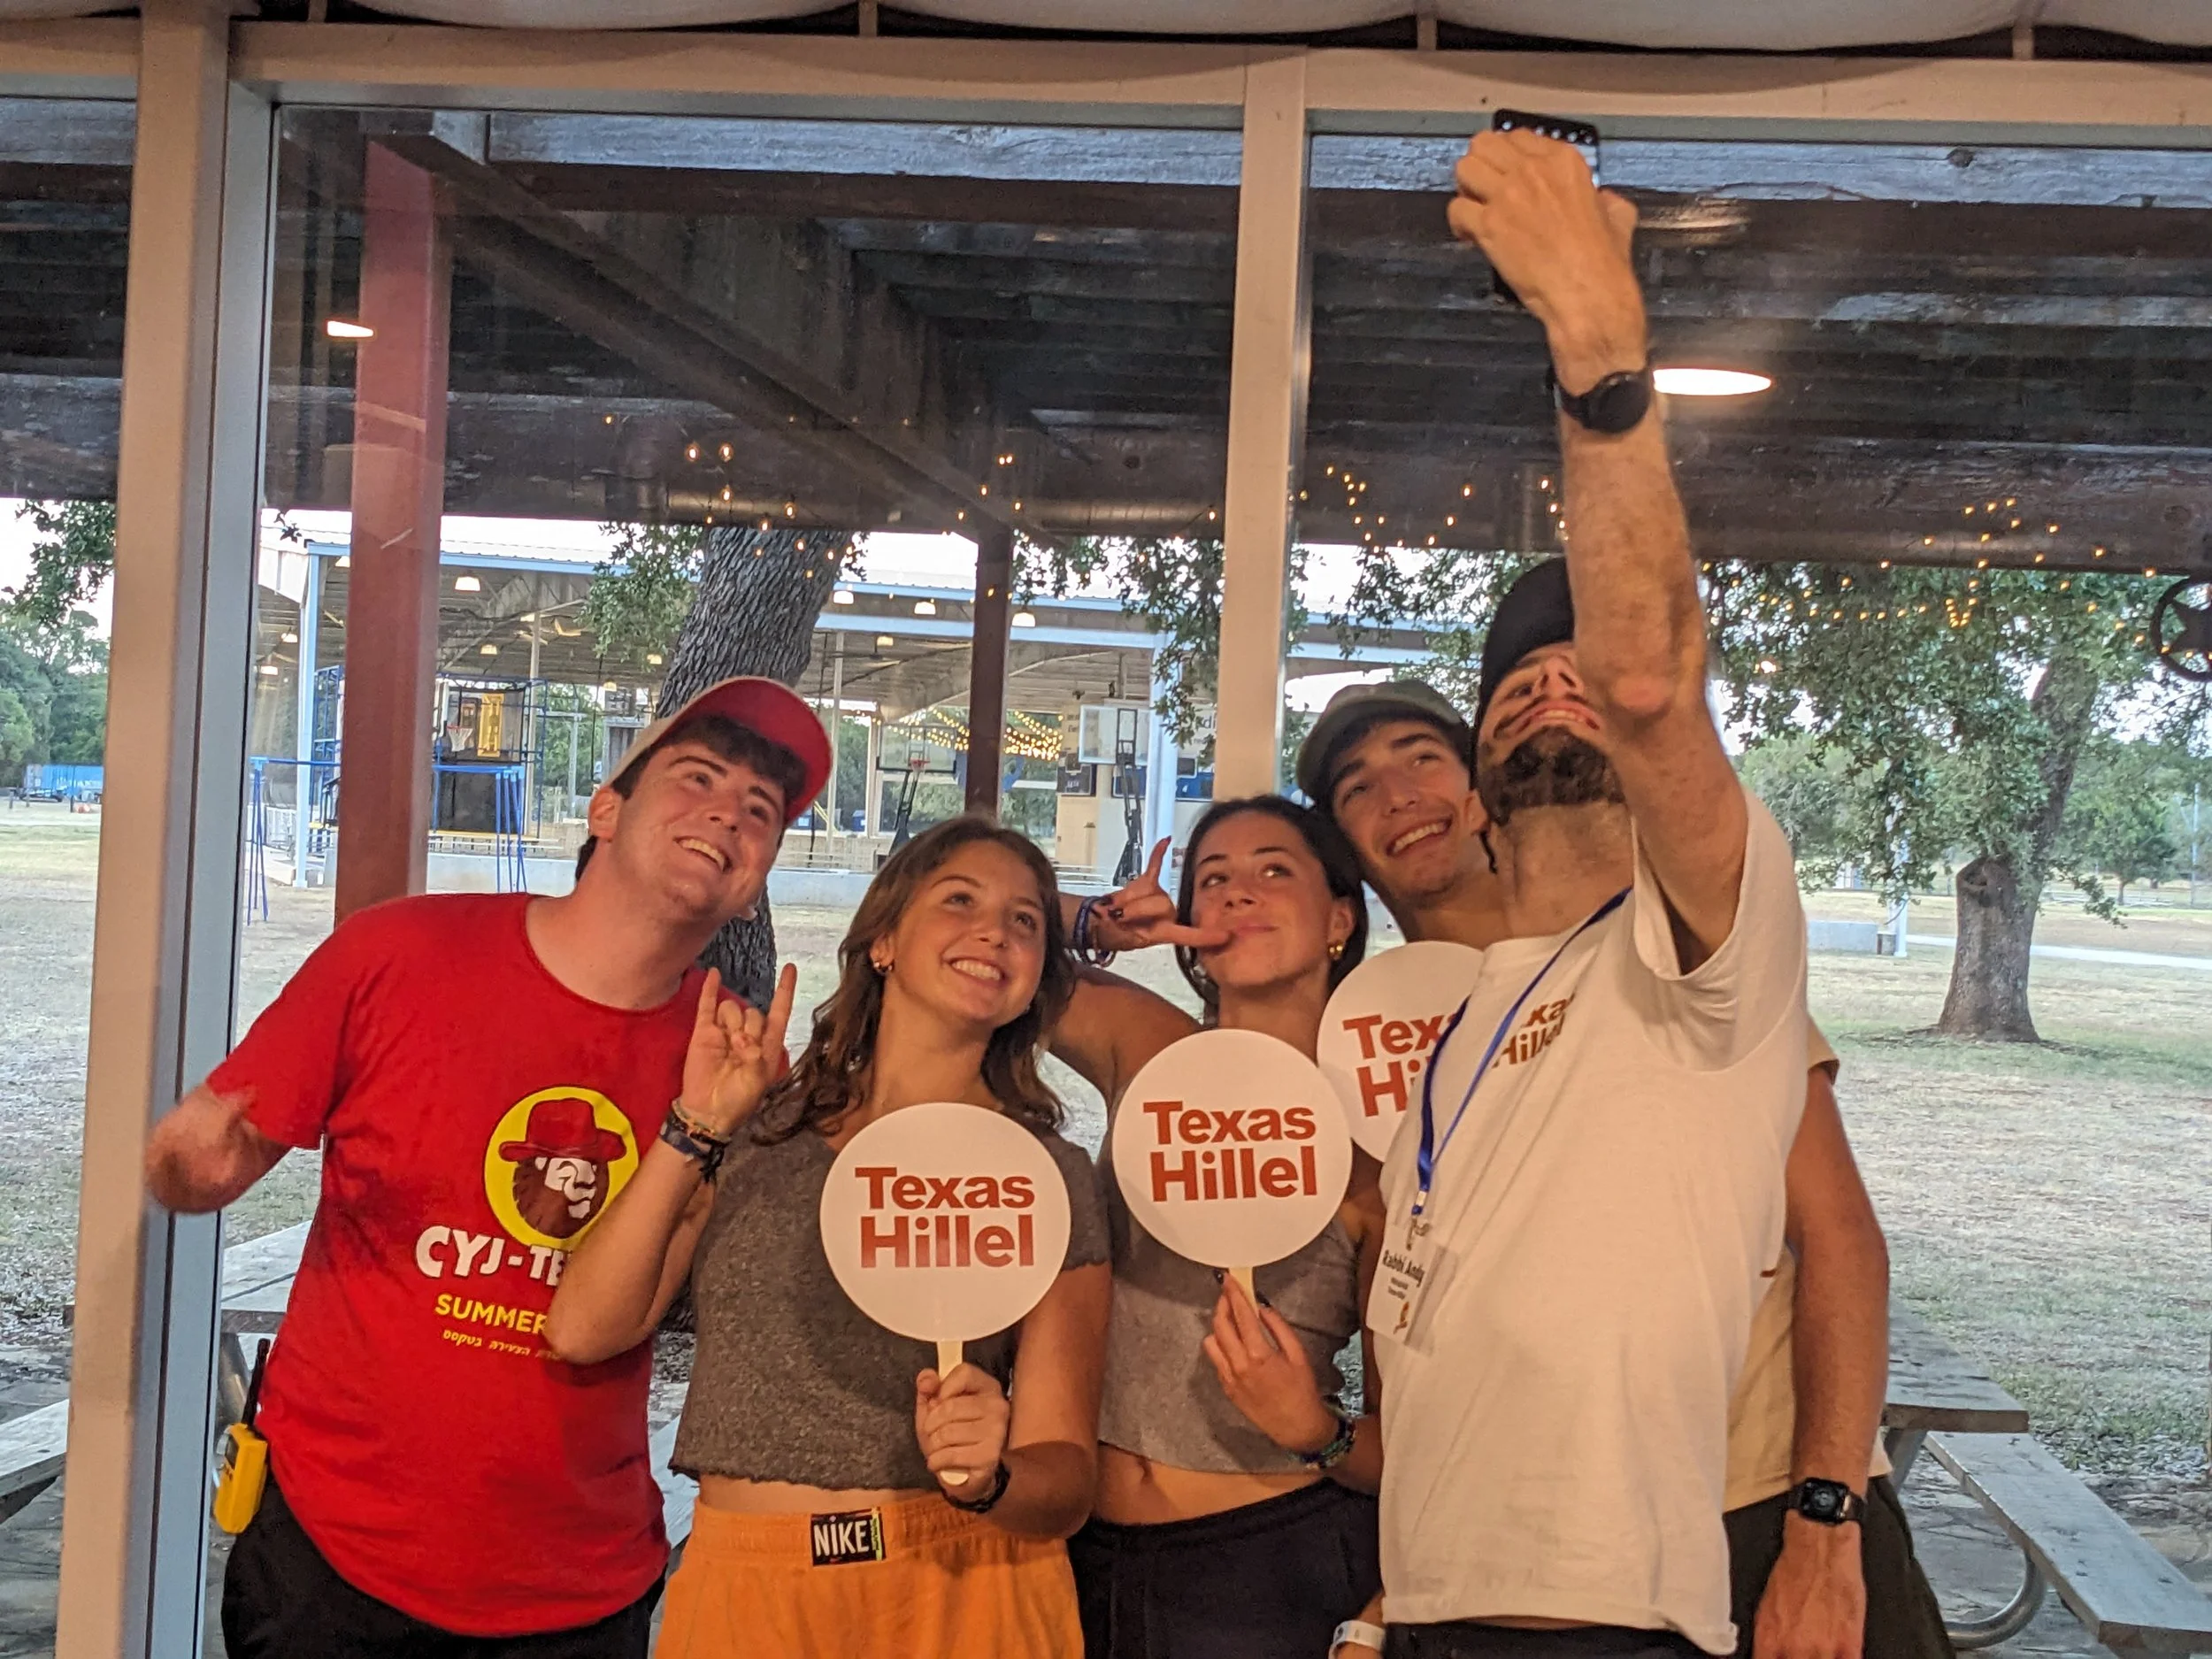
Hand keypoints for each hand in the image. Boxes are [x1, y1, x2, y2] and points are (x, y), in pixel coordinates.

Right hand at [678, 964, 794, 1138]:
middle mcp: (747, 1036)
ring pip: (732, 1008)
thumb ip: (755, 1057)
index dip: (785, 991)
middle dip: (749, 1027)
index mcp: (766, 1046)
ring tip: (727, 1043)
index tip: (791, 968)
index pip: (779, 1012)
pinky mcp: (704, 1033)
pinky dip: (710, 989)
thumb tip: (740, 1039)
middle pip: (753, 1012)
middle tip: (739, 1050)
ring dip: (732, 1021)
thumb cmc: (737, 1100)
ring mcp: (724, 1032)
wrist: (707, 1112)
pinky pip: (708, 1006)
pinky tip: (714, 973)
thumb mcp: (756, 1082)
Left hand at [914, 1363, 1010, 1492]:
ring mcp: (996, 1432)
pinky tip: (938, 1461)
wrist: (968, 1471)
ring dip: (932, 1445)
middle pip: (950, 1407)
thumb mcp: (935, 1405)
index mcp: (988, 1387)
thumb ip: (929, 1387)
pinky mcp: (990, 1456)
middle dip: (930, 1423)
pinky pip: (950, 1455)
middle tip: (930, 1433)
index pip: (964, 1373)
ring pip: (947, 1433)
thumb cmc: (952, 1432)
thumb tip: (927, 1380)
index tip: (936, 1402)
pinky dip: (936, 1461)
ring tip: (935, 1448)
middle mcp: (997, 1406)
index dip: (943, 1387)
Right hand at [1088, 839, 1228, 953]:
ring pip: (1150, 890)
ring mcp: (1158, 896)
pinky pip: (1155, 865)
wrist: (1099, 923)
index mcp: (1164, 931)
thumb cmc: (1113, 934)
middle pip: (1160, 904)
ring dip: (1131, 898)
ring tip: (1120, 907)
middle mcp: (1166, 913)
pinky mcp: (1148, 882)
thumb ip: (1131, 922)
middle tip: (1122, 918)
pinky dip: (1158, 853)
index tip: (1226, 936)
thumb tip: (1128, 910)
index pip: (1188, 934)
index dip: (1205, 937)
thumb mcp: (1123, 937)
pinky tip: (1165, 840)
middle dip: (1138, 909)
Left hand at [1201, 1274, 1337, 1454]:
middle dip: (1222, 1304)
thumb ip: (1277, 1327)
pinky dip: (1221, 1346)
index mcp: (1258, 1354)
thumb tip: (1261, 1307)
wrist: (1296, 1426)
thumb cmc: (1302, 1389)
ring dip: (1219, 1327)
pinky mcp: (1226, 1388)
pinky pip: (1216, 1359)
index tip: (1229, 1279)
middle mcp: (1238, 1365)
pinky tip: (1234, 1344)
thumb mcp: (1297, 1354)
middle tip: (1228, 1293)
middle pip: (1220, 1325)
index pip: (1240, 1315)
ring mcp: (1229, 1378)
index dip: (1233, 1293)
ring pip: (1211, 1341)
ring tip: (1232, 1320)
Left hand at [1446, 128, 1645, 389]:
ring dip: (1466, 188)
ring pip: (1465, 168)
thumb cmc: (1602, 264)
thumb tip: (1604, 199)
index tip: (1505, 171)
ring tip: (1475, 208)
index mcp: (1564, 163)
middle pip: (1485, 144)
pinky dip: (1458, 223)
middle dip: (1481, 164)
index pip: (1518, 137)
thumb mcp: (1617, 217)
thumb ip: (1606, 199)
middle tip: (1483, 187)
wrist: (1588, 295)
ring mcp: (1509, 196)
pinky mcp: (1490, 226)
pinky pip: (1457, 209)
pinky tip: (1470, 236)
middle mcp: (1533, 171)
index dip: (1507, 156)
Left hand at [1753, 1513, 1865, 1658]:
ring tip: (1820, 1651)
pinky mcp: (1850, 1644)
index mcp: (1769, 1640)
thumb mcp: (1769, 1610)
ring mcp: (1823, 1649)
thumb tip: (1771, 1656)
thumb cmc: (1794, 1572)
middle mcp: (1793, 1648)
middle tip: (1805, 1653)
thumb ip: (1771, 1643)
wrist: (1820, 1547)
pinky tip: (1839, 1653)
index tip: (1782, 1658)